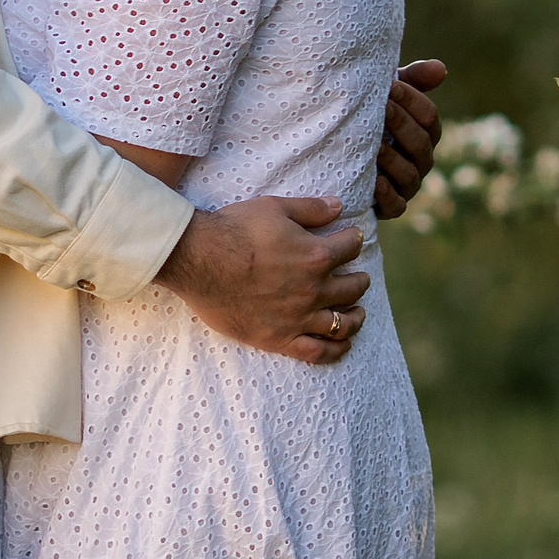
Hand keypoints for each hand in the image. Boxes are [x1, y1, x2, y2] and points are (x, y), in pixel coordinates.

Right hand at [152, 196, 370, 364]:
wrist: (199, 260)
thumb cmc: (234, 230)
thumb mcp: (275, 208)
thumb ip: (310, 209)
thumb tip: (338, 205)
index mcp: (316, 255)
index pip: (350, 247)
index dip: (353, 240)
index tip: (352, 240)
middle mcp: (313, 289)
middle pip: (352, 288)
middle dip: (359, 279)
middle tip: (358, 277)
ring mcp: (298, 317)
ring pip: (341, 323)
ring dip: (355, 317)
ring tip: (358, 312)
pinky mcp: (279, 338)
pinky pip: (317, 352)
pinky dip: (336, 350)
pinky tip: (342, 345)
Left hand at [372, 59, 446, 219]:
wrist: (337, 155)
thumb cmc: (366, 118)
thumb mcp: (386, 97)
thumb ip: (412, 81)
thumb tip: (441, 68)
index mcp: (425, 132)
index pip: (429, 116)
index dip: (411, 100)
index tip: (389, 85)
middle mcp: (421, 160)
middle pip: (420, 142)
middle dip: (400, 123)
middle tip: (380, 107)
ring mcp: (408, 185)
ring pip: (409, 173)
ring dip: (392, 158)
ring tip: (375, 146)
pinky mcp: (391, 208)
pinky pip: (396, 205)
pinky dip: (387, 194)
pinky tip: (374, 182)